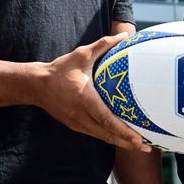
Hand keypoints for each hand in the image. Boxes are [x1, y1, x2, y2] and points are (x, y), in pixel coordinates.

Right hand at [39, 34, 150, 151]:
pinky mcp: (74, 125)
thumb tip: (124, 36)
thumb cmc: (60, 69)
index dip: (124, 131)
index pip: (107, 120)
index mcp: (85, 99)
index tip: (139, 139)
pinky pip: (95, 133)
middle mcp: (81, 115)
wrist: (36, 85)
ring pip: (102, 137)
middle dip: (127, 143)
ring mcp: (77, 123)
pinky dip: (109, 137)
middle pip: (108, 135)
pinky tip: (121, 138)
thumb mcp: (81, 55)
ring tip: (139, 146)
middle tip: (147, 147)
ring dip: (120, 143)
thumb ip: (103, 45)